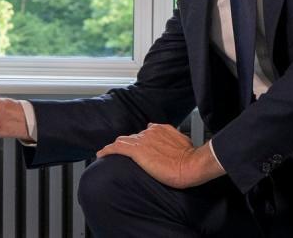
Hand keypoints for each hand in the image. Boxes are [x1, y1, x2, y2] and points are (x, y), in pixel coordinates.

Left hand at [96, 123, 223, 188]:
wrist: (192, 164)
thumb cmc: (191, 158)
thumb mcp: (184, 144)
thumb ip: (175, 141)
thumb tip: (173, 144)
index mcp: (161, 129)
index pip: (145, 133)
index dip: (140, 140)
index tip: (139, 147)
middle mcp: (150, 131)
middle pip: (133, 137)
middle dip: (128, 145)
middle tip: (123, 154)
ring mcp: (142, 140)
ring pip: (123, 141)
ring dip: (115, 147)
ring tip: (107, 153)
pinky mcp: (136, 151)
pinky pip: (116, 148)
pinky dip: (107, 150)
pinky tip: (101, 154)